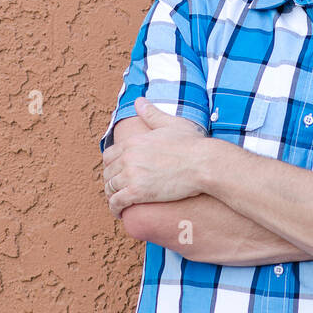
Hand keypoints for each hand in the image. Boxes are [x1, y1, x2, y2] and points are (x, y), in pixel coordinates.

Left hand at [102, 97, 211, 218]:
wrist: (204, 163)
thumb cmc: (192, 144)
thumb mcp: (171, 123)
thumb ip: (151, 113)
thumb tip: (139, 100)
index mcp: (133, 141)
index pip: (109, 155)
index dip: (111, 166)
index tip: (116, 173)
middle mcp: (128, 157)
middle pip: (107, 172)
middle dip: (110, 181)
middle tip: (116, 190)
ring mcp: (132, 175)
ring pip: (110, 188)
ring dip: (111, 196)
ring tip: (118, 203)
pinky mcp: (138, 192)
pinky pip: (117, 202)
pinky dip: (115, 209)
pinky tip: (119, 213)